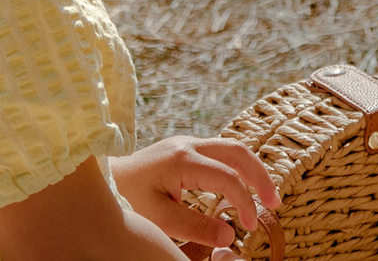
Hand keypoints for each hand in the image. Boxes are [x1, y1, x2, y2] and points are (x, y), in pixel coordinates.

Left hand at [110, 137, 277, 252]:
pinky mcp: (184, 148)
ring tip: (265, 195)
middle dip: (260, 176)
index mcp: (183, 160)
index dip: (244, 202)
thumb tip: (230, 234)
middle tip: (274, 203)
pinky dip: (237, 167)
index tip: (249, 227)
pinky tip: (242, 186)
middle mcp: (188, 144)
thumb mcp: (160, 218)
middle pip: (238, 151)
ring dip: (251, 169)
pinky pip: (220, 152)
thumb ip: (196, 226)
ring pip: (231, 147)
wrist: (104, 178)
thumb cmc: (127, 198)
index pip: (227, 178)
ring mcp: (187, 143)